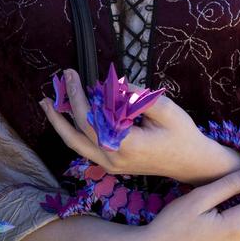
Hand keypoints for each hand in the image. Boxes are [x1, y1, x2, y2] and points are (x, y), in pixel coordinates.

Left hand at [41, 69, 239, 183]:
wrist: (192, 163)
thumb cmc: (182, 134)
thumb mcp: (165, 109)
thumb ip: (137, 97)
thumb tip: (112, 85)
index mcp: (126, 146)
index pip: (91, 120)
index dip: (77, 96)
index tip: (72, 74)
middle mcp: (113, 159)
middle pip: (76, 135)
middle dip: (61, 109)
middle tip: (56, 84)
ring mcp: (111, 166)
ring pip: (77, 145)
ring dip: (60, 123)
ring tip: (47, 103)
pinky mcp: (112, 165)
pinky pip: (86, 147)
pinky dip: (74, 130)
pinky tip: (68, 114)